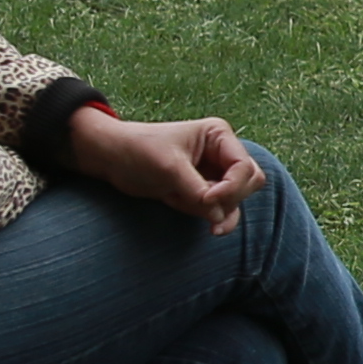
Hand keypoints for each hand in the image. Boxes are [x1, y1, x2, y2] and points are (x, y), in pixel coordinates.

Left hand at [66, 106, 259, 229]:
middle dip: (231, 197)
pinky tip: (209, 228)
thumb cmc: (139, 150)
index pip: (244, 166)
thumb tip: (219, 217)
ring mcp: (214, 174)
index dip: (231, 186)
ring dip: (224, 212)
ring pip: (238, 199)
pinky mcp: (203, 191)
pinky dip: (216, 219)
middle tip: (205, 206)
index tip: (206, 199)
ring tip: (210, 227)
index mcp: (218, 136)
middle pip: (250, 181)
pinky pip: (222, 210)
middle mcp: (221, 153)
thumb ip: (197, 191)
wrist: (113, 158)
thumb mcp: (169, 167)